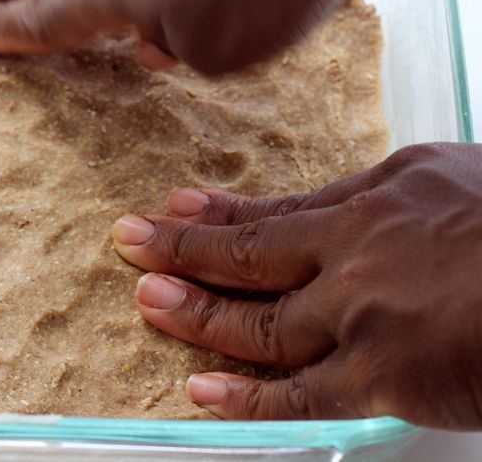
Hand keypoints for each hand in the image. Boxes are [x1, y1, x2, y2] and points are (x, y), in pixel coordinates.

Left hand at [112, 143, 481, 429]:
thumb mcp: (448, 179)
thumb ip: (385, 199)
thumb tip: (341, 209)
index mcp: (376, 198)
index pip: (278, 209)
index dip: (221, 212)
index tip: (175, 208)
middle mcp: (355, 251)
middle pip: (249, 253)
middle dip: (181, 248)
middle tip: (129, 241)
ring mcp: (362, 314)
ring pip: (259, 321)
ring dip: (195, 314)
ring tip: (146, 302)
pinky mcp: (384, 376)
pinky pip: (300, 393)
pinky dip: (246, 396)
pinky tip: (200, 391)